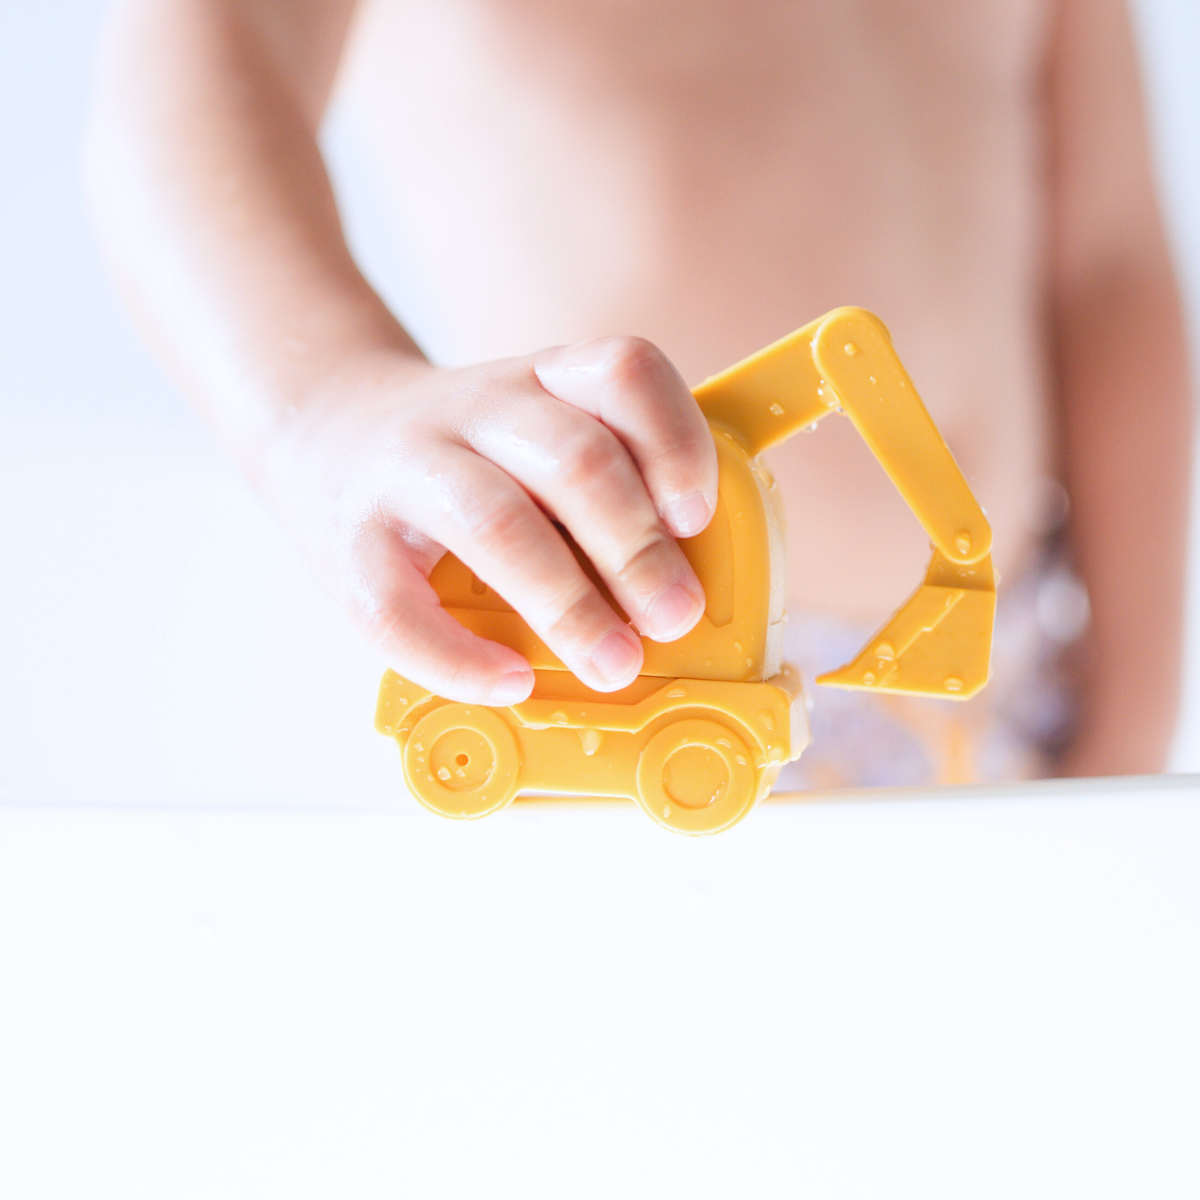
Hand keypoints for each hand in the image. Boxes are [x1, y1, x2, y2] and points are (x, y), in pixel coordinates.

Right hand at [263, 338, 717, 704]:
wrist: (320, 424)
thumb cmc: (456, 454)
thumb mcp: (533, 431)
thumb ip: (600, 480)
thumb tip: (677, 586)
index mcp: (538, 381)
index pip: (622, 372)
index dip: (673, 442)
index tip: (695, 517)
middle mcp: (475, 411)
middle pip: (573, 459)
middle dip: (636, 548)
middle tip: (674, 617)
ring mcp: (405, 469)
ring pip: (497, 521)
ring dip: (567, 605)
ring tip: (612, 662)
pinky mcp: (349, 541)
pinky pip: (401, 608)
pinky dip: (461, 656)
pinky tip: (509, 680)